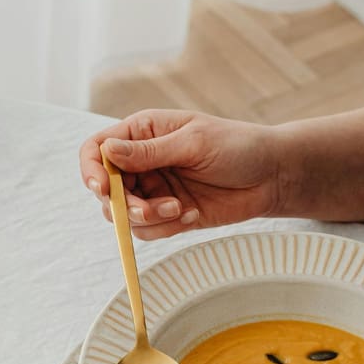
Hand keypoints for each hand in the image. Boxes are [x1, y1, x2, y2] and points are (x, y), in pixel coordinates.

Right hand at [80, 110, 283, 239]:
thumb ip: (149, 152)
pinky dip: (165, 228)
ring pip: (123, 215)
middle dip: (124, 204)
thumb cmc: (238, 147)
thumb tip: (106, 152)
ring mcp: (152, 189)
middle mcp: (140, 161)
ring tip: (180, 210)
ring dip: (147, 218)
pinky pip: (146, 230)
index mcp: (142, 133)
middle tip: (151, 210)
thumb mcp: (193, 143)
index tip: (103, 188)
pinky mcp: (166, 214)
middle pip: (105, 189)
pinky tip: (191, 215)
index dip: (91, 170)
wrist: (272, 176)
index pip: (96, 149)